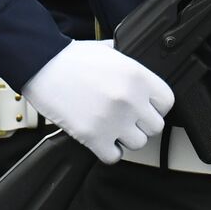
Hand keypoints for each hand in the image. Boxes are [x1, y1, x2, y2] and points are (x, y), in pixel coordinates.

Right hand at [21, 39, 172, 163]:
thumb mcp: (113, 52)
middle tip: (129, 119)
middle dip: (143, 123)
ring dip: (127, 138)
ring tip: (114, 128)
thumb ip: (131, 67)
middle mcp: (130, 100)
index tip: (147, 107)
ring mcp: (112, 120)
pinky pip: (114, 157)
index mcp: (138, 77)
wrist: (42, 65)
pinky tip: (103, 139)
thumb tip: (141, 75)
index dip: (157, 106)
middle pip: (156, 126)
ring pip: (139, 144)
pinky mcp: (92, 136)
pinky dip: (109, 151)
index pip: (168, 102)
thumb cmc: (73, 58)